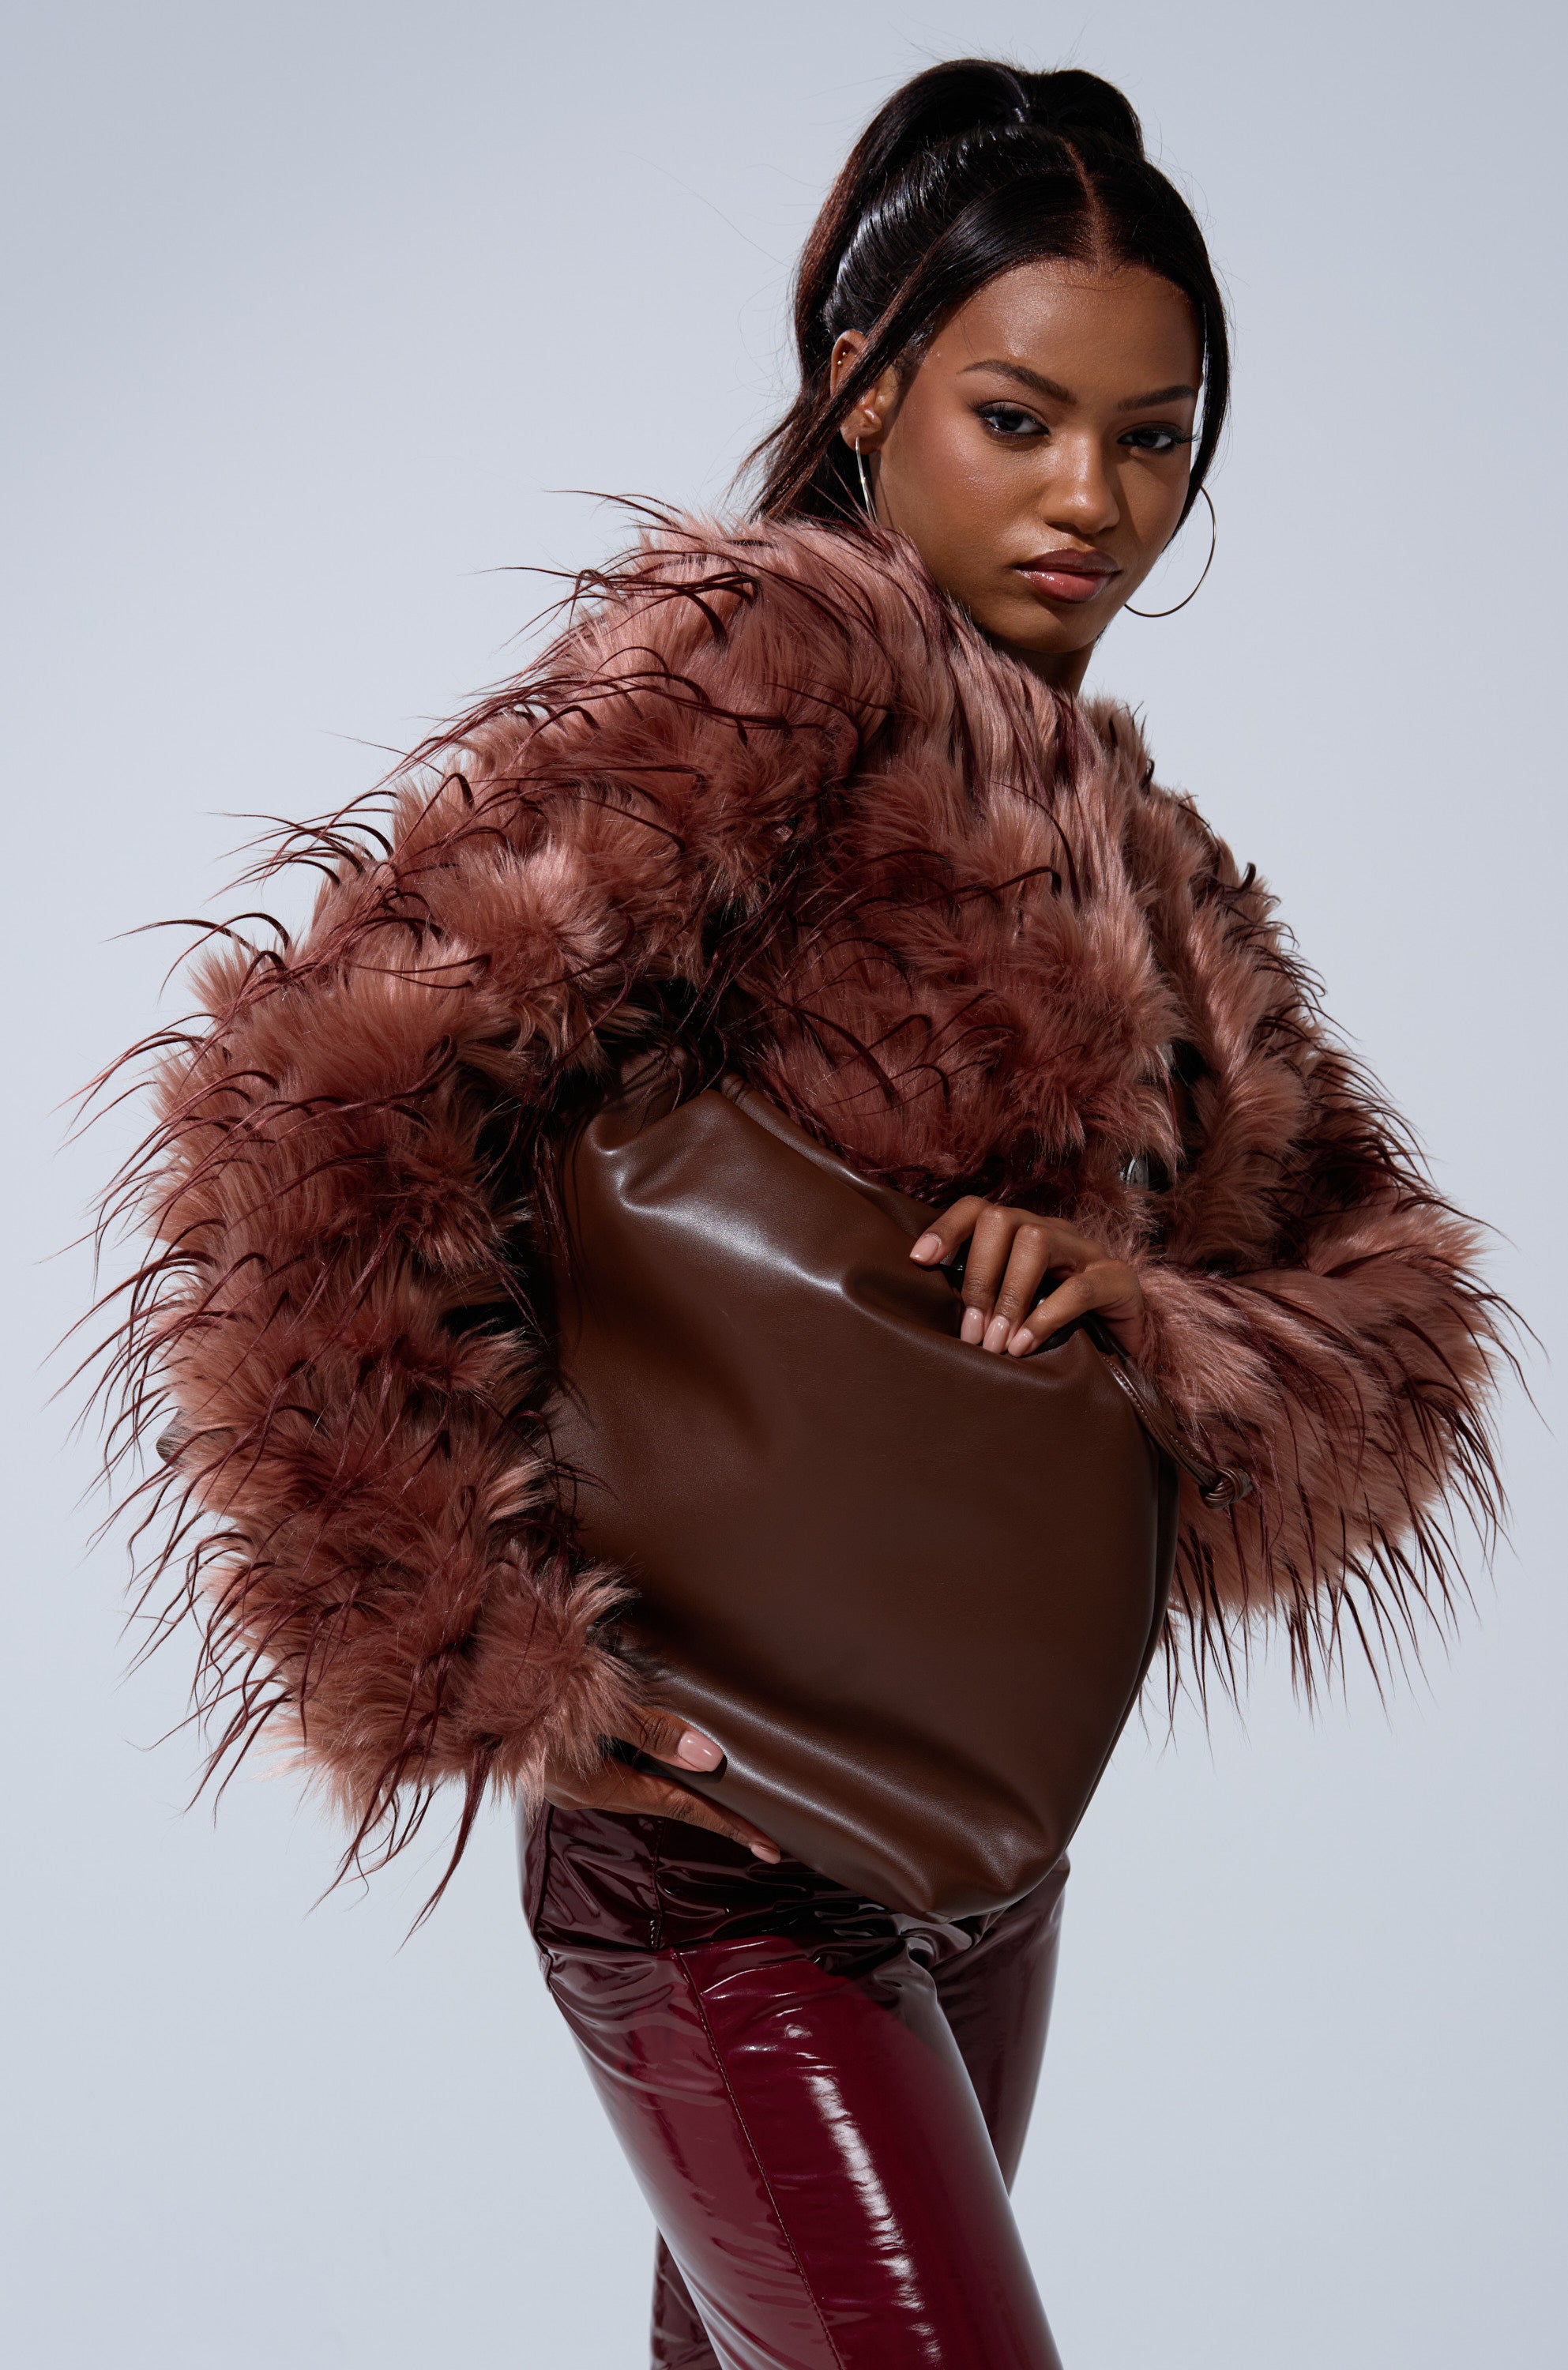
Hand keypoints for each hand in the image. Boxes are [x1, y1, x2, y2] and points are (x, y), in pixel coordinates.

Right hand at [540, 1704, 780, 1860]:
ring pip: (637, 1782)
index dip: (728, 1823)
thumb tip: (709, 1756)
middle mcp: (586, 1788)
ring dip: (675, 1784)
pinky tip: (656, 1749)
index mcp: (599, 1785)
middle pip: (662, 1799)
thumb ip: (652, 1730)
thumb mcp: (595, 1707)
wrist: (453, 1686)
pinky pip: (613, 1764)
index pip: (679, 1807)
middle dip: (709, 1809)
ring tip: (718, 1787)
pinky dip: (644, 1762)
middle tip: (757, 1824)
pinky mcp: (555, 1756)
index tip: (770, 1846)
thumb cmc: (523, 1690)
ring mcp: (568, 1775)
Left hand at [908, 1198, 1146, 1362]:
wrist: (1125, 1348)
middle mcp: (1052, 1231)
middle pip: (1002, 1221)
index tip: (919, 1260)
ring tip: (996, 1343)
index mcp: (1021, 1233)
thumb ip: (979, 1300)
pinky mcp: (1117, 1280)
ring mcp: (1086, 1252)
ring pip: (1036, 1241)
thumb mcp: (1011, 1309)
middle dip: (978, 1276)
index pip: (979, 1209)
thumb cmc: (1057, 1329)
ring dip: (1009, 1296)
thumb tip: (925, 1312)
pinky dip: (1045, 1317)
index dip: (947, 1228)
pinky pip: (1078, 1288)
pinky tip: (1024, 1346)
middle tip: (970, 1332)